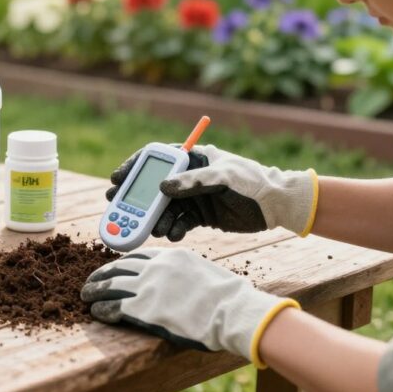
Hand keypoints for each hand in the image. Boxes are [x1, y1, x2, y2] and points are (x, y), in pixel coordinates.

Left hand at [81, 247, 298, 367]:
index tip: (112, 269)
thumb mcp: (201, 270)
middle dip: (101, 274)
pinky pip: (114, 307)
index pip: (136, 256)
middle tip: (91, 280)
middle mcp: (154, 267)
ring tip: (86, 295)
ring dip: (95, 290)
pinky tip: (97, 312)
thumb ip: (182, 271)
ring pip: (111, 285)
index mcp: (169, 256)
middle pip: (118, 267)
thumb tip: (176, 280)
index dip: (120, 263)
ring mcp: (146, 287)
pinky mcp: (142, 309)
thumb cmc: (225, 295)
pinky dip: (102, 309)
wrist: (230, 310)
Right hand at [108, 145, 317, 239]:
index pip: (156, 158)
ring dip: (154, 218)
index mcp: (193, 157)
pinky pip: (177, 222)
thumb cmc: (252, 182)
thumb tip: (162, 188)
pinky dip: (172, 229)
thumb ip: (193, 181)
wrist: (276, 206)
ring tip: (150, 228)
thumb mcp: (223, 177)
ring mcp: (193, 196)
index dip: (134, 166)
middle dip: (136, 197)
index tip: (117, 177)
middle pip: (154, 185)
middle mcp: (189, 176)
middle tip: (116, 206)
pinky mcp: (199, 215)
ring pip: (163, 207)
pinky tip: (172, 235)